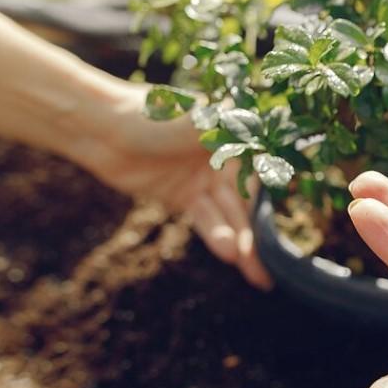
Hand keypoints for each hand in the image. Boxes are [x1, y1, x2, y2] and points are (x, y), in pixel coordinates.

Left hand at [81, 83, 271, 289]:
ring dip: (243, 243)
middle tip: (275, 266)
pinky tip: (230, 255)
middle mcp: (224, 159)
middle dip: (261, 233)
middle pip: (248, 201)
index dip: (277, 197)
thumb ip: (226, 128)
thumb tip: (258, 120)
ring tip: (257, 273)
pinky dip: (218, 237)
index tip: (289, 222)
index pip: (263, 171)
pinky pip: (207, 221)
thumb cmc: (146, 114)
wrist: (98, 129)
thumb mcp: (191, 120)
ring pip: (230, 216)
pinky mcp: (184, 198)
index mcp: (233, 135)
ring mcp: (204, 180)